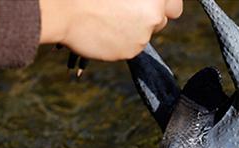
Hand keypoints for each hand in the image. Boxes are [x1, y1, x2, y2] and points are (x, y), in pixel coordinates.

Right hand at [39, 0, 183, 60]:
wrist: (64, 10)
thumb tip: (152, 2)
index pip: (175, 7)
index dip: (164, 6)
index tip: (151, 5)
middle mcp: (154, 15)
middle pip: (162, 21)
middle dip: (148, 17)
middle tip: (123, 8)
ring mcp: (143, 36)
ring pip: (144, 35)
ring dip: (132, 28)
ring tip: (107, 16)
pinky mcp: (131, 52)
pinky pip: (131, 46)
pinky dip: (121, 40)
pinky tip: (103, 28)